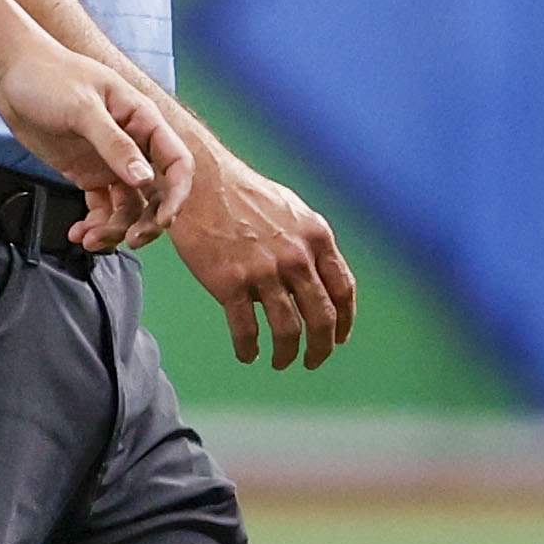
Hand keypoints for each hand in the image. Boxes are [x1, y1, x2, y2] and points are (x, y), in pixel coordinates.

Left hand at [0, 40, 196, 248]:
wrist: (10, 75)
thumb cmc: (49, 76)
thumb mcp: (83, 109)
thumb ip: (114, 144)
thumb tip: (144, 179)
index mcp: (143, 120)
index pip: (176, 162)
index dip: (176, 194)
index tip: (162, 219)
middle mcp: (132, 144)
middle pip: (155, 193)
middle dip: (147, 221)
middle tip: (131, 240)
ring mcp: (109, 161)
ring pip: (127, 206)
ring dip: (114, 228)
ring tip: (89, 238)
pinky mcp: (86, 172)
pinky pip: (101, 206)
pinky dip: (94, 224)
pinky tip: (78, 233)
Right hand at [168, 155, 356, 369]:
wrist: (199, 181)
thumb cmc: (244, 195)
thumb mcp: (292, 211)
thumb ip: (309, 245)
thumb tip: (320, 278)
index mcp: (316, 237)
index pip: (343, 289)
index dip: (344, 321)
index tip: (339, 338)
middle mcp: (295, 256)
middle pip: (321, 317)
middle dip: (321, 347)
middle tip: (314, 361)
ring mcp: (263, 271)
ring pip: (288, 330)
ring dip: (287, 354)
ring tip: (281, 362)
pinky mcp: (229, 282)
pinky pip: (246, 329)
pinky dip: (249, 348)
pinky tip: (248, 354)